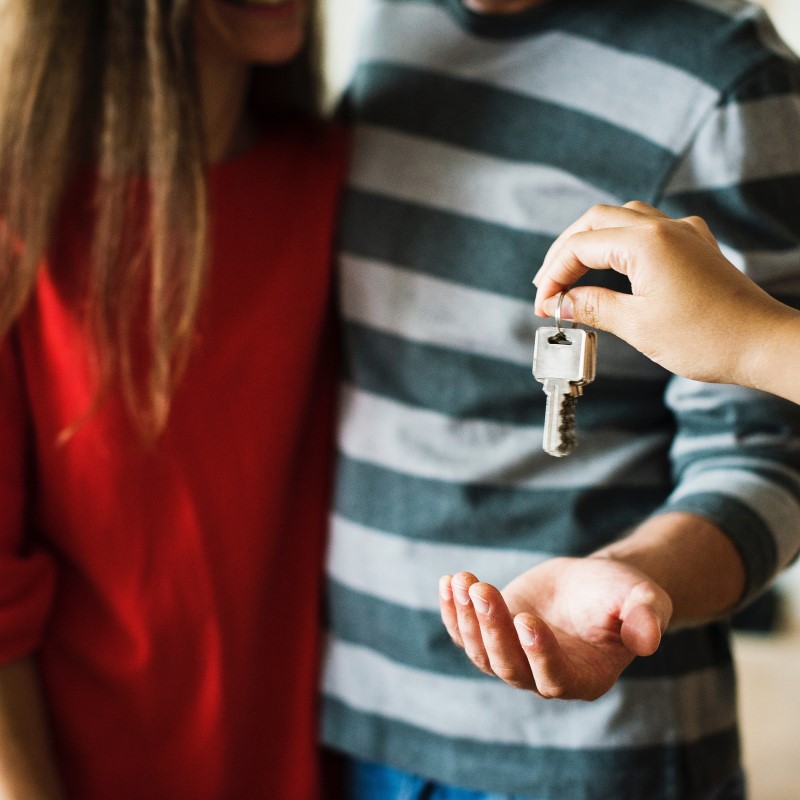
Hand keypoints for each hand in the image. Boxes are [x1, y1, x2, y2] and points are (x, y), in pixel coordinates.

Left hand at [439, 556, 671, 699]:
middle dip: (492, 628)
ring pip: (481, 652)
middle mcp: (543, 676)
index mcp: (584, 677)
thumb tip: (649, 639)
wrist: (594, 583)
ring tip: (462, 581)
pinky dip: (452, 612)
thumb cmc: (623, 594)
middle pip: (509, 666)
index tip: (526, 618)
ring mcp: (514, 658)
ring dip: (467, 618)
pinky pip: (464, 633)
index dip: (538, 653)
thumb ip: (647, 617)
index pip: (554, 678)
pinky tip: (448, 582)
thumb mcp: (644, 599)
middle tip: (482, 589)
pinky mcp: (493, 636)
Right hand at [533, 201, 798, 390]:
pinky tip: (614, 265)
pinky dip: (620, 243)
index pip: (580, 246)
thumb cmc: (707, 338)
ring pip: (622, 219)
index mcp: (646, 242)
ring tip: (572, 273)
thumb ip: (594, 307)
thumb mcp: (638, 326)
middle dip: (565, 251)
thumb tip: (562, 302)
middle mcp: (664, 227)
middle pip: (595, 221)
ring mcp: (683, 233)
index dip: (554, 275)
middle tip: (547, 286)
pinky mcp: (695, 246)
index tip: (543, 305)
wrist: (762, 344)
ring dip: (591, 242)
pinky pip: (648, 229)